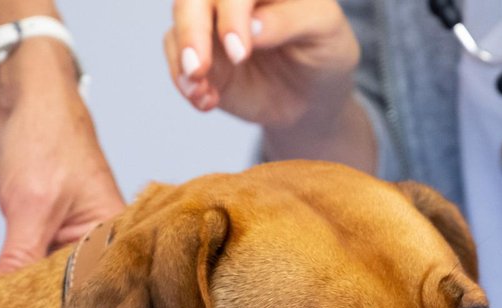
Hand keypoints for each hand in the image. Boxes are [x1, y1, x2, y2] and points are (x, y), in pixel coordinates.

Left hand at [0, 39, 124, 273]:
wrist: (21, 99)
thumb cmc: (45, 135)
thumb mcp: (31, 203)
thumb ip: (20, 258)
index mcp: (117, 235)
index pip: (100, 290)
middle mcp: (100, 244)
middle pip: (76, 294)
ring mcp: (71, 243)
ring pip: (49, 286)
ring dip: (26, 300)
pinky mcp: (45, 239)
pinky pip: (32, 272)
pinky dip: (15, 283)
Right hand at [165, 0, 359, 129]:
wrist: (311, 95)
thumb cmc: (324, 52)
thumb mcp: (325, 33)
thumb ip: (290, 22)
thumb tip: (250, 27)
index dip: (232, 13)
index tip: (239, 52)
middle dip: (192, 31)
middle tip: (198, 70)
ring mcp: (212, 19)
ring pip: (180, 20)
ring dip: (182, 59)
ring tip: (200, 91)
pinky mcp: (199, 50)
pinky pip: (176, 57)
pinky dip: (184, 81)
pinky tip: (205, 101)